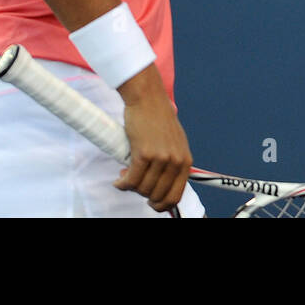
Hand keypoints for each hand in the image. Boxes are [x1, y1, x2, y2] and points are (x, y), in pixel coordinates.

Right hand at [115, 64, 191, 212]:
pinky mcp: (144, 153)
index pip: (176, 196)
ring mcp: (160, 158)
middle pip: (156, 195)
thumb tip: (161, 186)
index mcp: (185, 160)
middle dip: (143, 194)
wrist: (147, 98)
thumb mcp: (174, 143)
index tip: (151, 203)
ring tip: (126, 176)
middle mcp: (175, 161)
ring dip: (131, 187)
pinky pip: (131, 180)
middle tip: (135, 184)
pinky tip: (119, 179)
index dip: (161, 205)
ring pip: (142, 189)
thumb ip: (172, 163)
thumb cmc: (158, 119)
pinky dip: (122, 183)